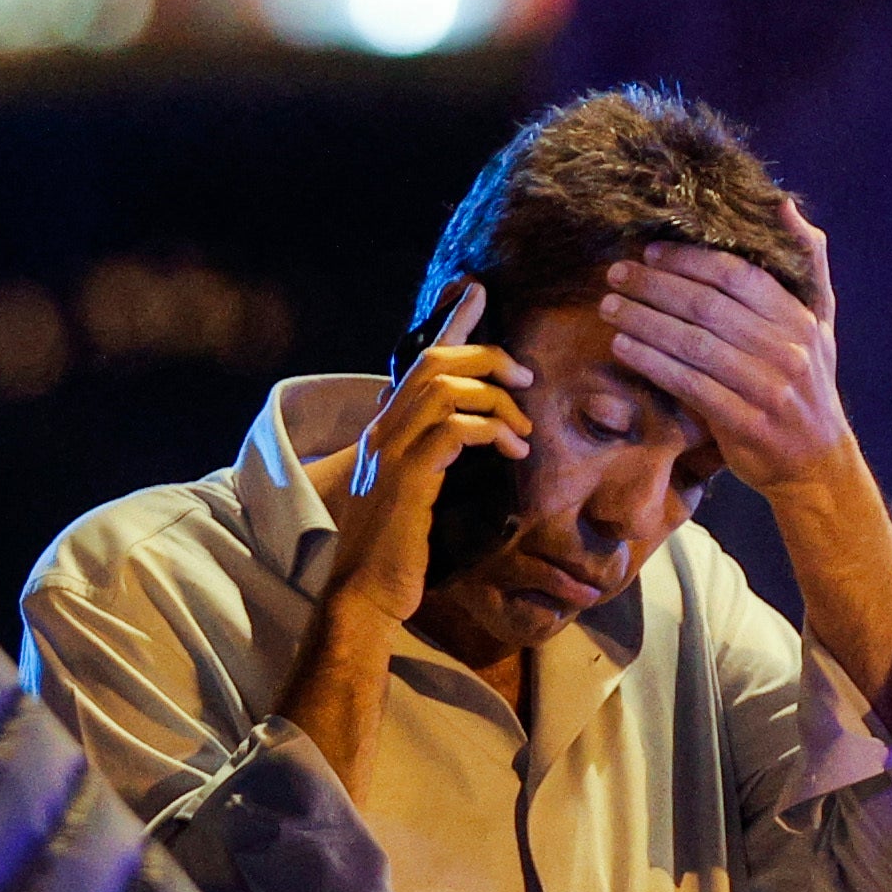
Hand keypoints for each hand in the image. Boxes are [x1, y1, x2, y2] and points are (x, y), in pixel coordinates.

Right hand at [328, 284, 527, 626]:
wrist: (365, 595)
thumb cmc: (396, 554)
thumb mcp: (418, 496)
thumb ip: (436, 462)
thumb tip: (473, 442)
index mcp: (386, 432)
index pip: (418, 362)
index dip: (450, 325)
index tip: (478, 296)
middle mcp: (383, 432)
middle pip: (434, 361)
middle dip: (486, 356)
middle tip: (525, 377)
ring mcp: (391, 453)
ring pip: (444, 388)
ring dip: (495, 399)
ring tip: (523, 430)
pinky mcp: (407, 479)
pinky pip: (453, 430)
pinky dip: (490, 431)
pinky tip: (511, 452)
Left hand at [595, 197, 852, 493]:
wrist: (817, 461)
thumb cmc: (808, 382)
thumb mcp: (820, 320)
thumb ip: (807, 262)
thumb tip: (782, 205)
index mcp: (799, 317)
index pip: (736, 275)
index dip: (689, 259)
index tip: (650, 250)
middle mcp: (787, 348)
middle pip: (708, 306)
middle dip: (655, 286)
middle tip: (616, 273)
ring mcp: (768, 388)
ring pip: (694, 344)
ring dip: (644, 321)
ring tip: (610, 306)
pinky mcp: (746, 424)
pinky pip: (690, 385)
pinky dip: (652, 363)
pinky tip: (623, 347)